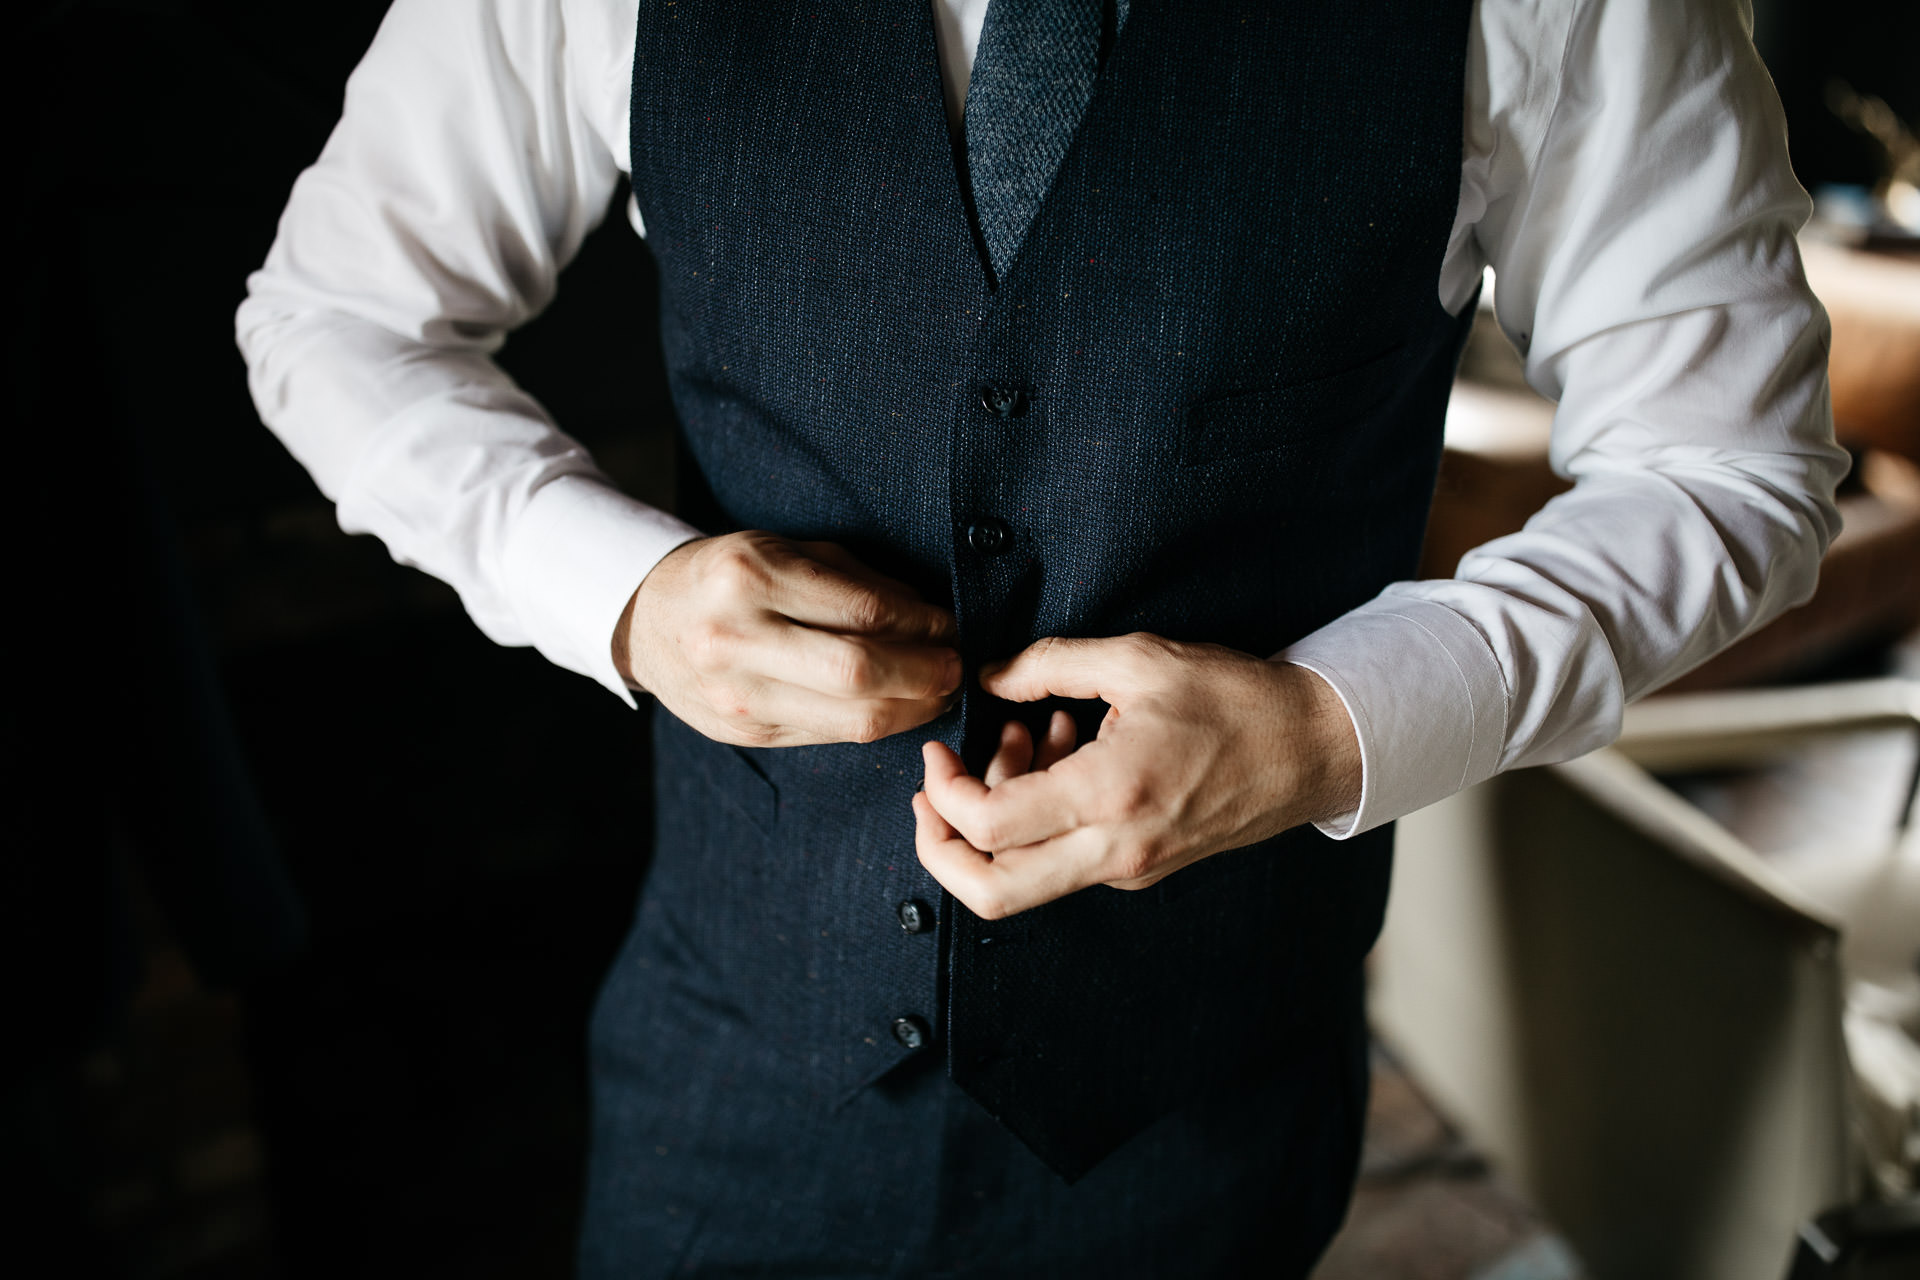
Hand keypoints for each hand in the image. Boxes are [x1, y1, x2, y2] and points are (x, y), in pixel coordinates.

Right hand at [614, 531, 959, 746]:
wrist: (644, 620)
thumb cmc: (729, 576)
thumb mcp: (785, 551)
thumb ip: (856, 581)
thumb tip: (930, 618)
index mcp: (750, 577)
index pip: (862, 609)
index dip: (921, 622)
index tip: (950, 624)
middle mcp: (737, 638)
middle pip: (859, 672)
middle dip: (924, 673)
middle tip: (956, 667)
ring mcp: (737, 695)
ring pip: (851, 720)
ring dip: (911, 708)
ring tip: (937, 691)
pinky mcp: (745, 733)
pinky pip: (829, 736)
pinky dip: (874, 723)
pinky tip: (897, 707)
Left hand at [912, 634, 1360, 918]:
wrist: (1315, 749)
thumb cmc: (1236, 699)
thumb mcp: (1139, 660)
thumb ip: (1049, 665)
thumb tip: (987, 677)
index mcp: (1110, 795)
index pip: (989, 828)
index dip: (943, 793)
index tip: (938, 752)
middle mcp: (1115, 849)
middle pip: (990, 893)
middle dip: (939, 848)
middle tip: (933, 791)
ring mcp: (1128, 869)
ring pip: (1024, 878)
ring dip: (1000, 816)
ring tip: (1030, 733)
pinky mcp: (1140, 870)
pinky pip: (1062, 860)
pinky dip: (1041, 815)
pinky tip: (1065, 749)